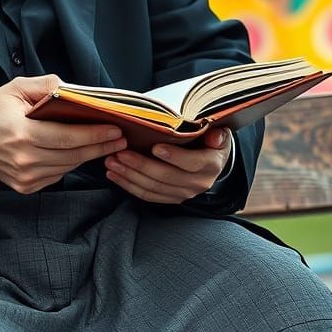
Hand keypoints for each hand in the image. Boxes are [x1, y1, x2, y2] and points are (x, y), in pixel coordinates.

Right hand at [0, 74, 128, 194]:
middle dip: (100, 146)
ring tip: (107, 144)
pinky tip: (80, 153)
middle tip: (121, 138)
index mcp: (22, 134)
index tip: (115, 129)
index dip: (95, 134)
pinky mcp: (25, 186)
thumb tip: (76, 91)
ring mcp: (25, 177)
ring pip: (68, 167)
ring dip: (89, 156)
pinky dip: (70, 164)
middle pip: (73, 155)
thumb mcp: (16, 88)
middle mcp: (24, 159)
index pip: (67, 137)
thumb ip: (47, 86)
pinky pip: (57, 175)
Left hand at [104, 127, 231, 203]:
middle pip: (166, 177)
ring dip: (129, 175)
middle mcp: (198, 183)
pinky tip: (114, 175)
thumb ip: (217, 134)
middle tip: (121, 153)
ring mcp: (183, 193)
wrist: (212, 160)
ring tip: (112, 162)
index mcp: (210, 165)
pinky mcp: (171, 198)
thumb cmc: (210, 141)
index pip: (191, 163)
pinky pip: (148, 195)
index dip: (174, 156)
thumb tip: (215, 136)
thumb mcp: (219, 133)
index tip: (155, 147)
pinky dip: (129, 186)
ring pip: (153, 187)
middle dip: (141, 165)